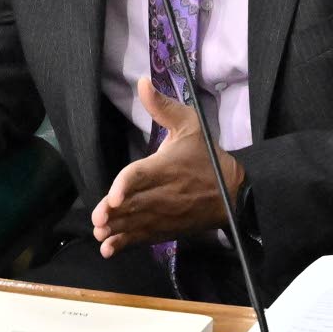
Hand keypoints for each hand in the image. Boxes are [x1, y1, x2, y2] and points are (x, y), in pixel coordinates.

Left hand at [91, 78, 243, 257]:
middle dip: (116, 214)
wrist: (233, 192)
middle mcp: (165, 193)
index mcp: (167, 167)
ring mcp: (166, 214)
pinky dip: (127, 243)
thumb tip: (142, 82)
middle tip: (99, 220)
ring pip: (138, 223)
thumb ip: (163, 106)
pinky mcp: (167, 228)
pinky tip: (109, 249)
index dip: (127, 186)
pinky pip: (145, 237)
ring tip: (100, 234)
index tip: (114, 197)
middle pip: (137, 204)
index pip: (143, 176)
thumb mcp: (190, 125)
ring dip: (118, 231)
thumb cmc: (207, 156)